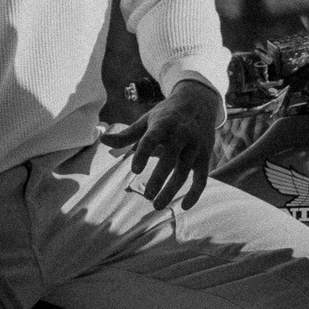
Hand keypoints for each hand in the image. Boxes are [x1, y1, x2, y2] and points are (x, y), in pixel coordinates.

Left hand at [100, 77, 222, 209]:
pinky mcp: (205, 156)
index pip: (152, 139)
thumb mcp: (147, 121)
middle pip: (170, 159)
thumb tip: (103, 140)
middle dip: (159, 179)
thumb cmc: (166, 115)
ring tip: (157, 205)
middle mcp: (181, 134)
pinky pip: (201, 178)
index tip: (135, 170)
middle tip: (146, 196)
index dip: (143, 154)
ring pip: (184, 172)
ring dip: (171, 190)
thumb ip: (126, 135)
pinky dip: (195, 193)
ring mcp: (195, 146)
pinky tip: (184, 207)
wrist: (198, 101)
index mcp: (163, 124)